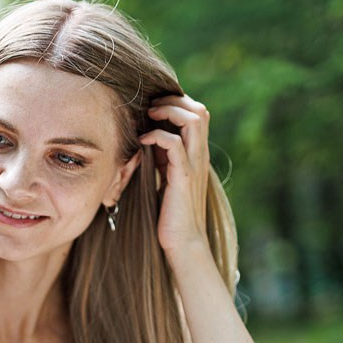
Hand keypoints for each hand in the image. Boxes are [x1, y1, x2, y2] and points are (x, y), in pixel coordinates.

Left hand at [138, 94, 210, 258]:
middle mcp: (199, 155)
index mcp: (196, 154)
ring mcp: (194, 164)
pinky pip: (175, 144)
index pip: (197, 114)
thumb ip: (163, 157)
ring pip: (193, 120)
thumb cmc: (171, 212)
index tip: (154, 106)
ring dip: (169, 111)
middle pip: (199, 110)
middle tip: (151, 106)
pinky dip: (158, 136)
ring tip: (149, 115)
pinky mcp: (183, 176)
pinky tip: (143, 140)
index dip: (177, 103)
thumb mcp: (167, 176)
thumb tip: (147, 137)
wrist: (184, 241)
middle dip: (174, 101)